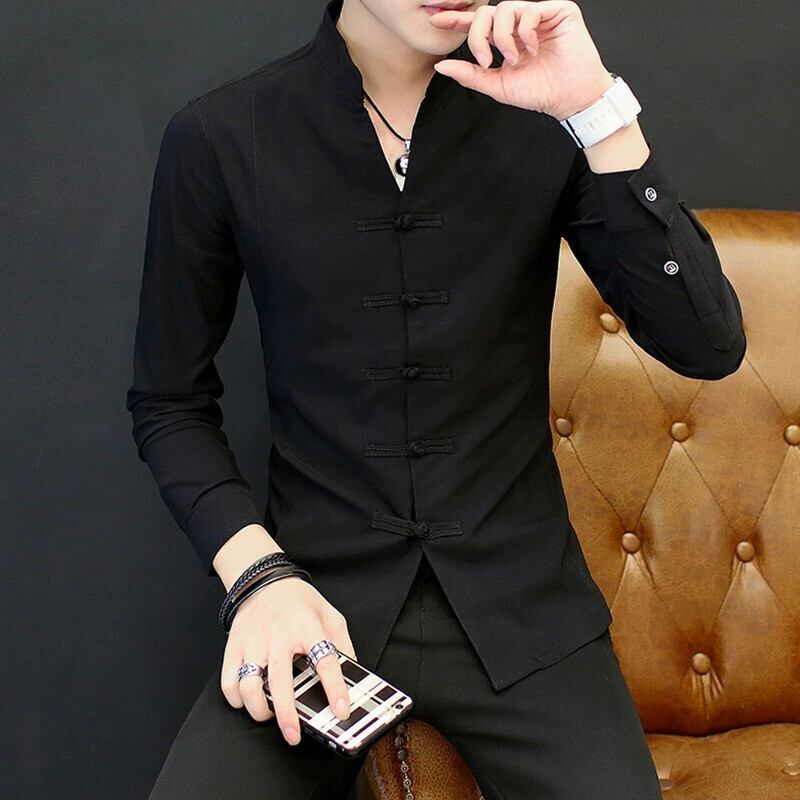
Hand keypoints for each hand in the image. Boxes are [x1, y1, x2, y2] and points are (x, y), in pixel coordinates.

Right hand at [219, 575, 356, 745]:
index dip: (335, 688)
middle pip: (280, 680)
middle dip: (286, 714)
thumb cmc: (299, 601)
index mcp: (307, 625)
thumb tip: (352, 674)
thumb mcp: (330, 614)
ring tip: (270, 717)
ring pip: (248, 685)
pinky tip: (248, 702)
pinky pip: (229, 681)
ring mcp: (253, 642)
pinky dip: (236, 699)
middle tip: (293, 735)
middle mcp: (278, 635)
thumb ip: (342, 643)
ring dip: (258, 709)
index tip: (341, 710)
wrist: (264, 580)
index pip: (325, 659)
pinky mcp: (233, 647)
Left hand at [429, 0, 615, 119]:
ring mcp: (540, 15)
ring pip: (506, 8)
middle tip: (485, 59)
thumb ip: (470, 74)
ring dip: (503, 37)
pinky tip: (532, 49)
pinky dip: (525, 31)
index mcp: (507, 39)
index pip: (480, 24)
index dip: (458, 21)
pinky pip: (530, 9)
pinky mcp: (559, 11)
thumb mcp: (497, 85)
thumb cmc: (540, 92)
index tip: (436, 20)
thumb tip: (440, 66)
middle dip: (479, 35)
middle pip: (488, 12)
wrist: (569, 98)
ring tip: (514, 59)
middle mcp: (521, 24)